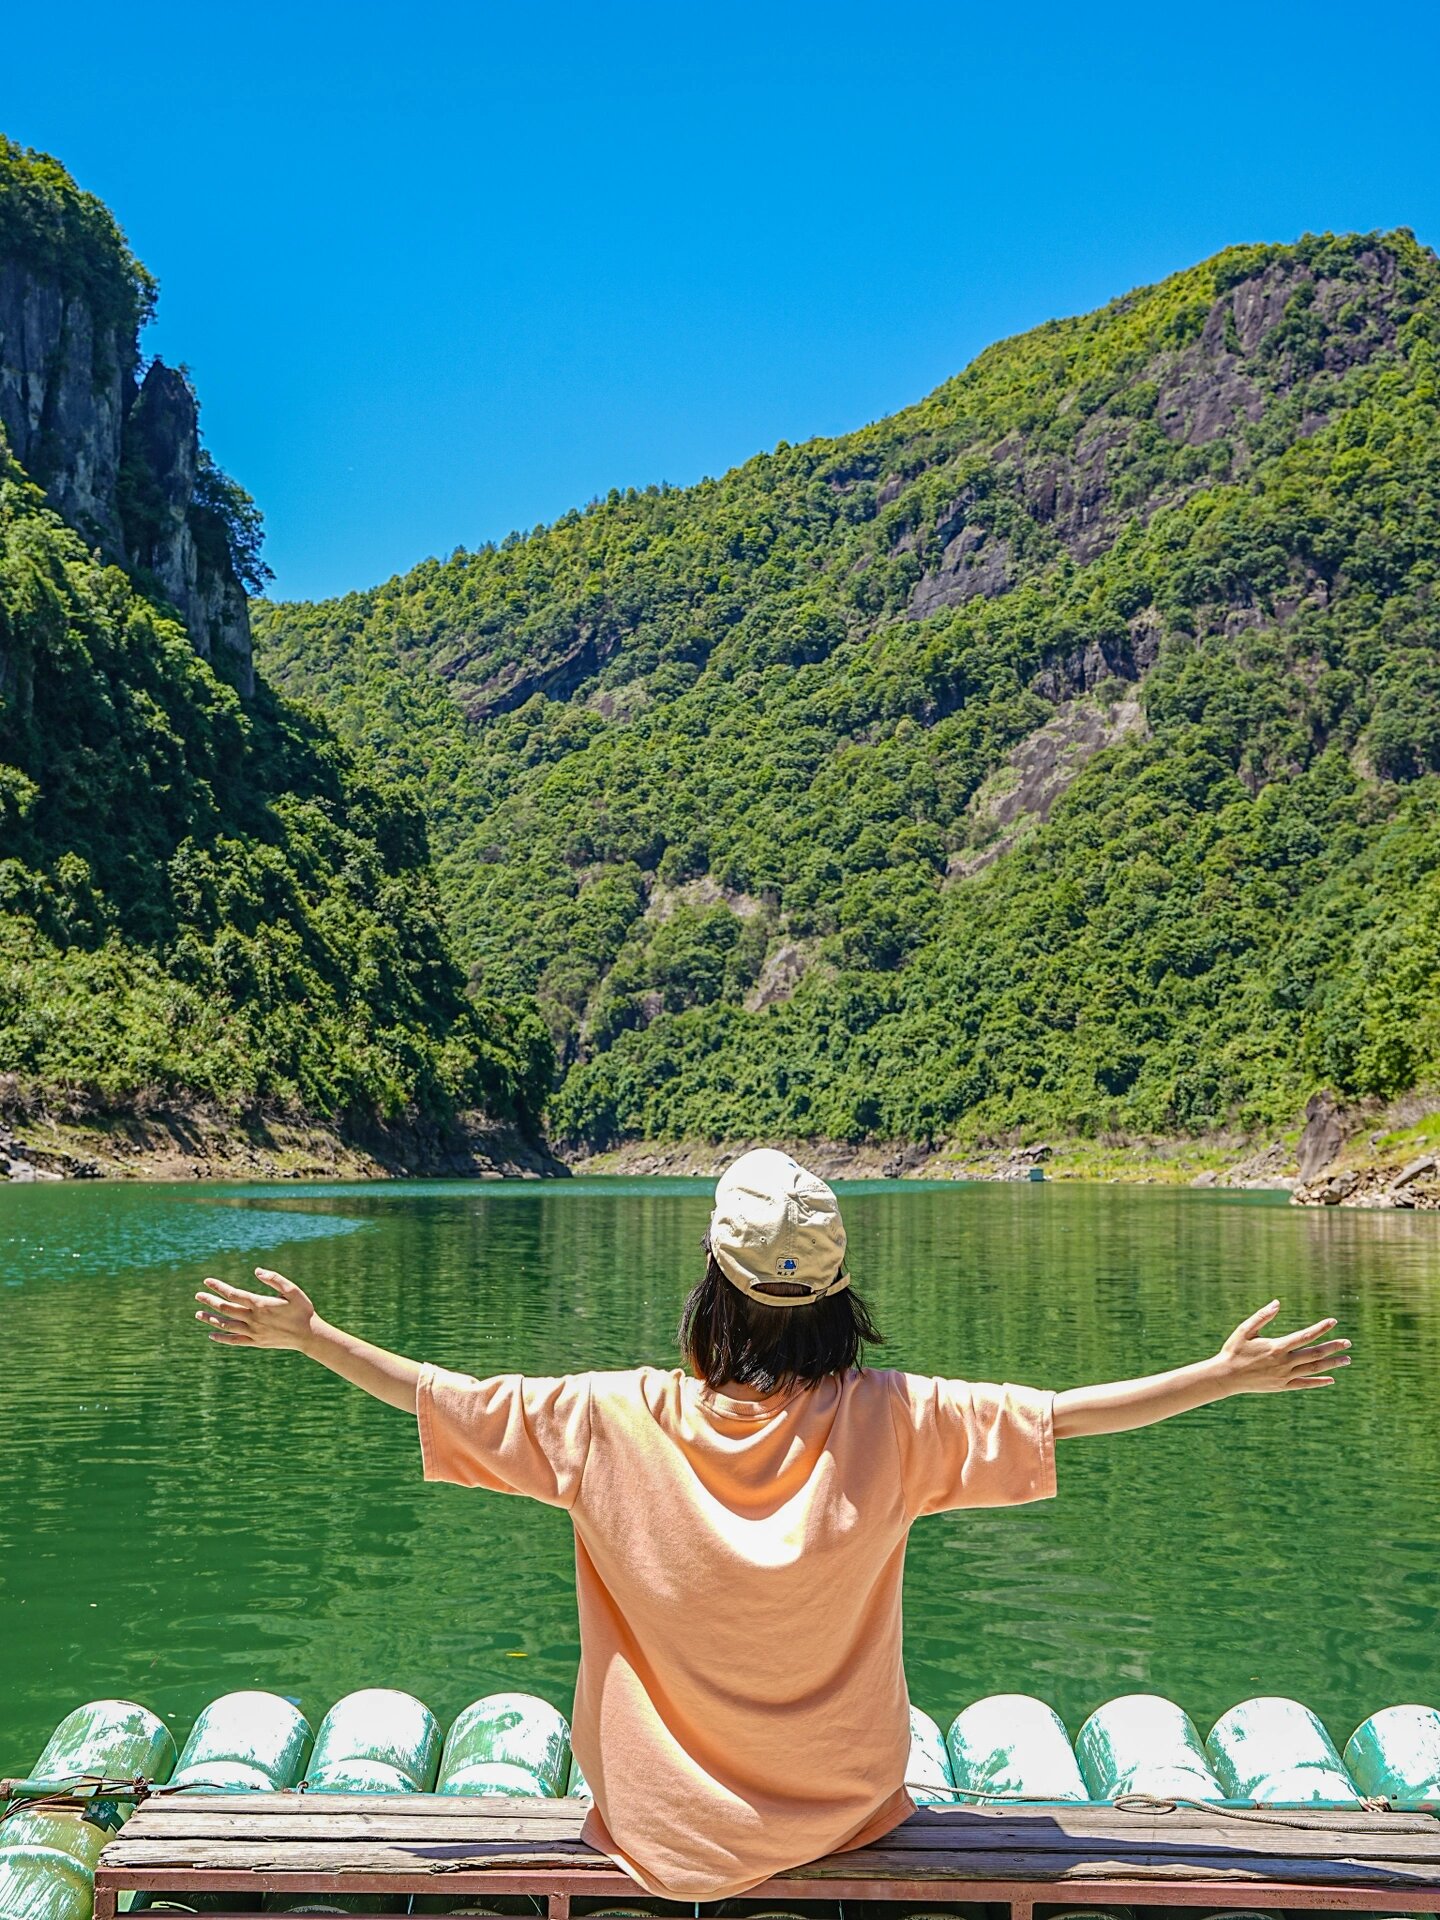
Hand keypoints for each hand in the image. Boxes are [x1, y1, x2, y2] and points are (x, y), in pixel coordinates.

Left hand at [194, 1268, 319, 1352]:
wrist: (308, 1335)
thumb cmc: (302, 1309)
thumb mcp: (293, 1290)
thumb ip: (275, 1279)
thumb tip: (257, 1270)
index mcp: (261, 1304)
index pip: (233, 1294)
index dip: (218, 1287)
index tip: (207, 1281)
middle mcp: (254, 1319)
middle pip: (226, 1308)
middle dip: (210, 1301)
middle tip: (198, 1295)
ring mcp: (253, 1332)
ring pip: (226, 1325)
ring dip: (211, 1319)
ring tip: (198, 1313)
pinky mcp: (256, 1342)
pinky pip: (234, 1341)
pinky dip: (221, 1338)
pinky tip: (211, 1335)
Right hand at [1216, 1300, 1350, 1392]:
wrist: (1226, 1376)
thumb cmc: (1234, 1350)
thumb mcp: (1245, 1330)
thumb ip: (1262, 1316)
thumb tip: (1277, 1303)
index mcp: (1276, 1347)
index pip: (1304, 1336)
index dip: (1320, 1328)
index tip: (1333, 1321)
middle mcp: (1284, 1363)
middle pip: (1314, 1354)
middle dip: (1333, 1347)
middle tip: (1348, 1343)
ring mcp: (1284, 1376)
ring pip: (1313, 1369)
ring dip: (1331, 1364)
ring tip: (1347, 1359)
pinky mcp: (1282, 1386)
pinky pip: (1304, 1384)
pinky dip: (1318, 1382)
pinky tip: (1331, 1379)